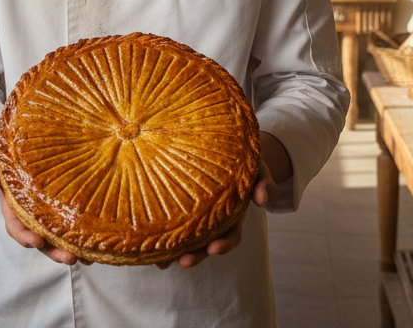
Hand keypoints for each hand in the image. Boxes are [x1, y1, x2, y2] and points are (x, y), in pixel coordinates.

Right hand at [0, 125, 82, 265]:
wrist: (18, 150)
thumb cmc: (3, 157)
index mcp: (12, 207)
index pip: (16, 226)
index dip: (25, 236)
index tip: (36, 241)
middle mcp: (31, 216)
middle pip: (41, 239)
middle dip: (54, 251)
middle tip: (69, 258)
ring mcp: (48, 215)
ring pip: (58, 238)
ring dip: (71, 249)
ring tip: (86, 258)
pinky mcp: (63, 208)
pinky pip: (71, 226)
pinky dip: (83, 238)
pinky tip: (97, 244)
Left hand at [156, 156, 276, 269]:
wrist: (231, 150)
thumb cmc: (245, 162)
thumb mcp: (259, 170)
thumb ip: (264, 183)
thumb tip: (263, 199)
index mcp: (233, 213)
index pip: (231, 234)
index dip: (224, 243)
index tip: (214, 249)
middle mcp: (215, 219)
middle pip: (206, 243)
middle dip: (196, 255)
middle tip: (184, 262)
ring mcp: (199, 215)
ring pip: (188, 238)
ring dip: (176, 252)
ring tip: (162, 262)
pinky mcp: (183, 207)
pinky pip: (173, 223)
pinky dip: (162, 235)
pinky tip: (147, 244)